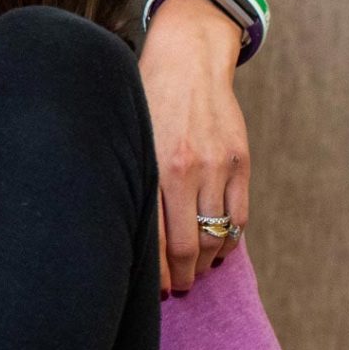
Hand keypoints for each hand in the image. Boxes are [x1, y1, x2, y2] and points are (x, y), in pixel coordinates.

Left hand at [140, 0, 249, 295]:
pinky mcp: (240, 161)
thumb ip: (122, 177)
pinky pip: (239, 216)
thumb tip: (108, 225)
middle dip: (180, 276)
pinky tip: (218, 251)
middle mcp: (184, 171)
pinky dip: (229, 241)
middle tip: (174, 289)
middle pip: (188, 246)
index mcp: (149, 169)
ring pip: (216, 235)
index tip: (150, 290)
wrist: (187, 59)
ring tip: (194, 273)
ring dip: (206, 263)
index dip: (154, 272)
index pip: (153, 239)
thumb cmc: (142, 99)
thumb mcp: (122, 137)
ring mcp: (216, 167)